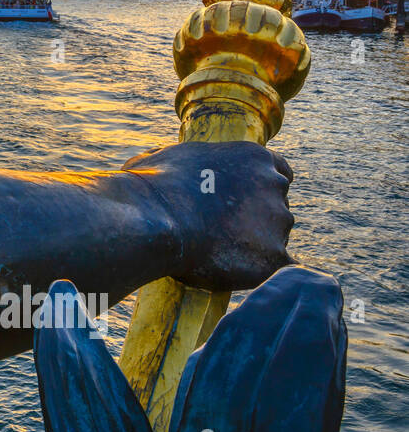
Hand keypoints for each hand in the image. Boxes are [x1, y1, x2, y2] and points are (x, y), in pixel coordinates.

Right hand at [122, 142, 293, 291]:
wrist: (153, 220)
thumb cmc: (151, 187)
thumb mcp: (163, 158)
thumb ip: (181, 162)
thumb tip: (158, 166)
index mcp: (254, 157)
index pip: (279, 172)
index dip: (263, 189)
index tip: (247, 203)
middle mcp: (274, 184)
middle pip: (277, 207)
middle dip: (255, 220)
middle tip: (221, 234)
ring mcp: (278, 221)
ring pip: (274, 238)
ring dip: (252, 246)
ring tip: (215, 255)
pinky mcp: (274, 256)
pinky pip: (276, 269)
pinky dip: (258, 272)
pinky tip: (233, 275)